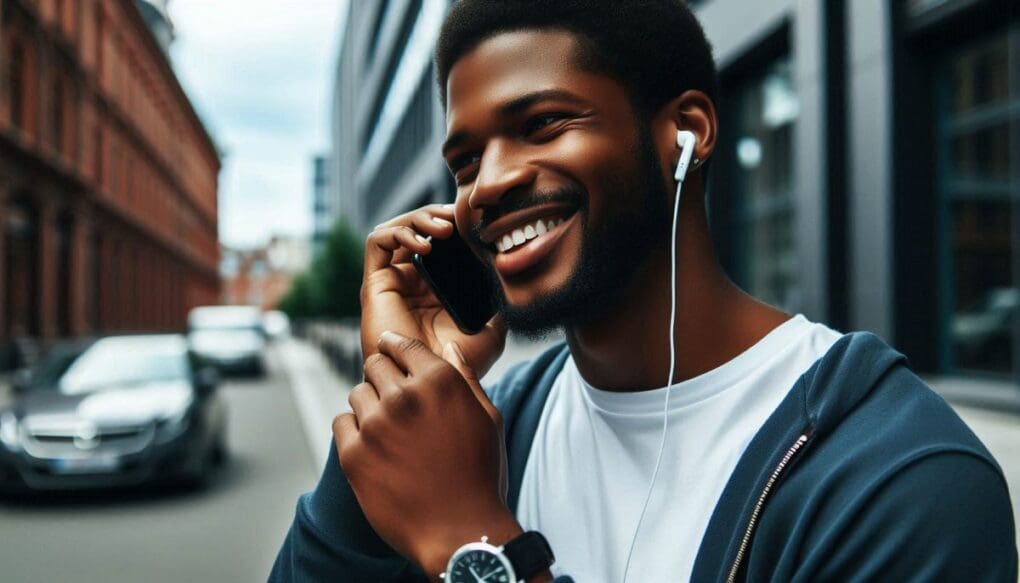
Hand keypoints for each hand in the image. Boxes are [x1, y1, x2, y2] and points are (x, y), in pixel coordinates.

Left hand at [334, 332, 517, 578]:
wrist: (459, 531)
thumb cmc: (479, 476)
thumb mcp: (487, 420)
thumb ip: (464, 378)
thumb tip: (450, 347)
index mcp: (439, 382)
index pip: (402, 344)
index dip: (396, 347)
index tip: (392, 351)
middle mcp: (404, 397)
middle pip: (375, 365)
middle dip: (384, 377)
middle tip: (396, 401)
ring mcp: (375, 425)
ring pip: (357, 394)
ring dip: (370, 405)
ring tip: (390, 431)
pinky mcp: (354, 454)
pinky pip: (341, 423)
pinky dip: (354, 431)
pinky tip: (374, 448)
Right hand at [361, 205, 504, 377]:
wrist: (427, 386)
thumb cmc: (456, 366)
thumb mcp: (490, 332)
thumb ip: (499, 308)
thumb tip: (511, 284)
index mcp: (435, 287)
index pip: (440, 241)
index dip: (454, 224)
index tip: (476, 221)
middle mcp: (411, 281)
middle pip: (417, 229)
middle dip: (437, 216)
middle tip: (459, 218)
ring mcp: (392, 281)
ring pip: (396, 229)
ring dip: (419, 219)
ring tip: (445, 228)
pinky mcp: (374, 284)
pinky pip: (377, 243)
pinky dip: (398, 233)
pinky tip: (424, 246)